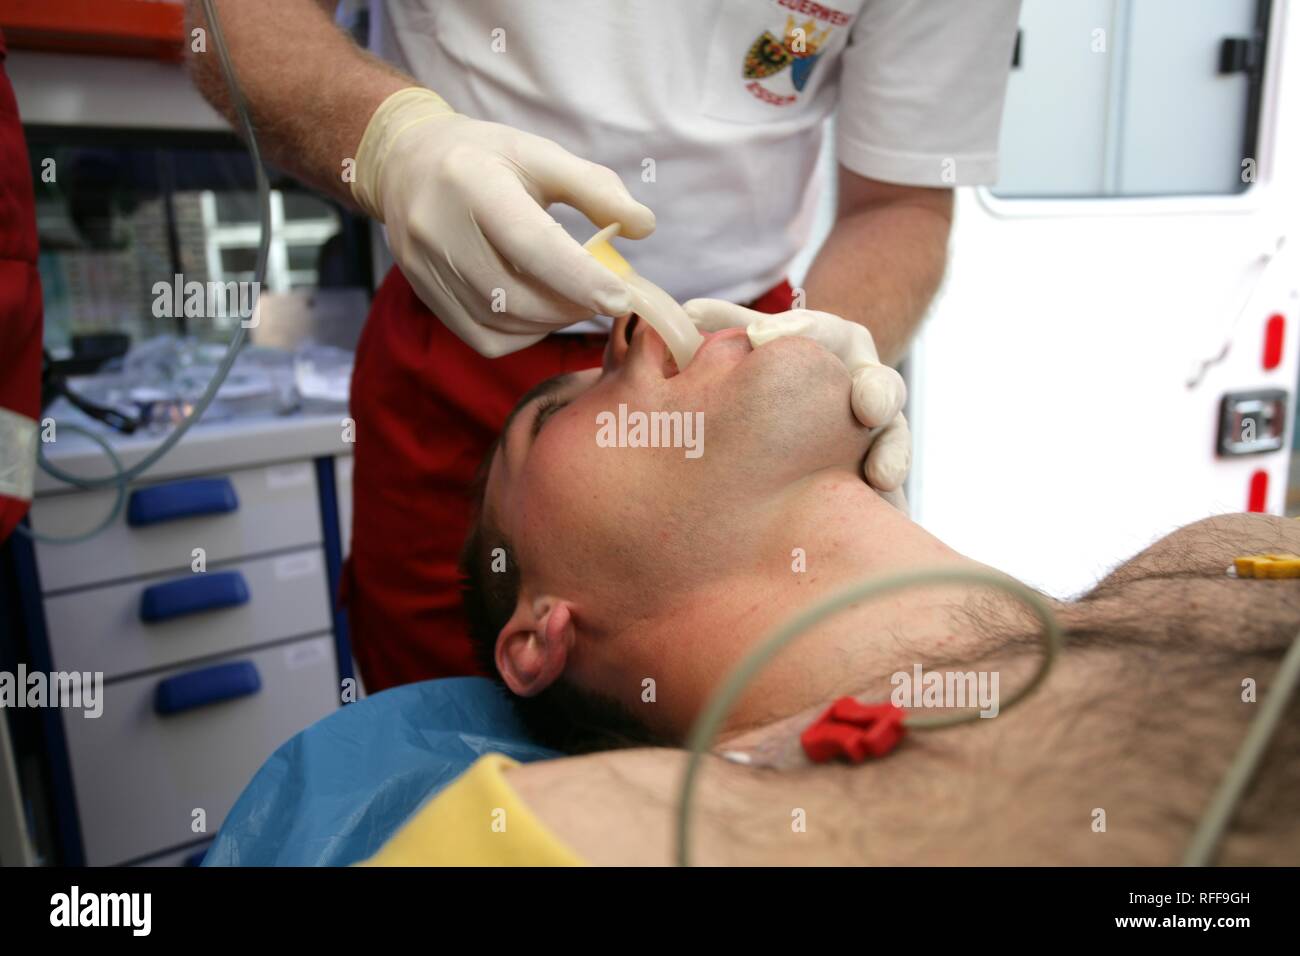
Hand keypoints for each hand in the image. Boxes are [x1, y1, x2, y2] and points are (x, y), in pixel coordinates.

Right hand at [352, 88, 653, 356]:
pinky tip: (539, 311)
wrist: (406, 165)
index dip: (579, 277)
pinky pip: (484, 338)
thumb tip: (645, 226)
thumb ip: (594, 187)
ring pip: (502, 322)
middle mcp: (439, 229)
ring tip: (575, 299)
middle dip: (572, 304)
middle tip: (604, 296)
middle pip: (517, 294)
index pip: (530, 243)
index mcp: (471, 182)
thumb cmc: (486, 157)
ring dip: (551, 322)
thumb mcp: (539, 154)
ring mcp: (425, 267)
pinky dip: (523, 334)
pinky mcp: (423, 294)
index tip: (621, 298)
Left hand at [682, 299, 911, 491]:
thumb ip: (728, 323)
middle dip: (876, 394)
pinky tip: (878, 503)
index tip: (760, 339)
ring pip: (894, 437)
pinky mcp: (879, 467)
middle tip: (867, 409)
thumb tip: (687, 314)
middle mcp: (865, 381)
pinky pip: (889, 479)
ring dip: (891, 455)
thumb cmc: (778, 366)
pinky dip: (886, 489)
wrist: (813, 403)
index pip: (825, 332)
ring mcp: (879, 428)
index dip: (798, 331)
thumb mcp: (760, 338)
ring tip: (882, 476)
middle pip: (880, 384)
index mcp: (837, 343)